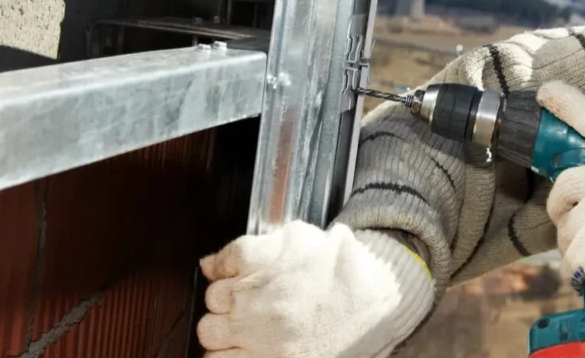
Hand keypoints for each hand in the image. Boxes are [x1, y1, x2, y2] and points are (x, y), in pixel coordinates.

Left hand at [196, 221, 433, 357]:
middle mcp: (255, 299)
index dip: (225, 267)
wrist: (375, 301)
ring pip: (209, 331)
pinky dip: (224, 354)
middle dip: (225, 297)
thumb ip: (253, 245)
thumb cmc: (341, 268)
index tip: (233, 271)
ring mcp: (258, 335)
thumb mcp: (300, 238)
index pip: (220, 262)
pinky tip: (243, 347)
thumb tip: (209, 262)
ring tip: (245, 325)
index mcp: (263, 261)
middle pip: (212, 297)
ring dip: (221, 327)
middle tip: (247, 299)